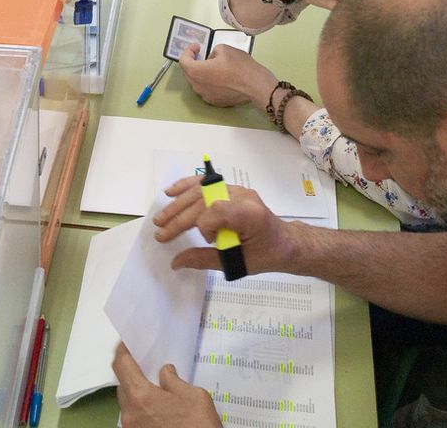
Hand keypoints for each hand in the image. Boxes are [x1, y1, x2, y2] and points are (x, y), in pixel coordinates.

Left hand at [113, 343, 220, 427]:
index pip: (122, 366)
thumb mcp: (194, 396)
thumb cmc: (199, 426)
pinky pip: (134, 418)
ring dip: (136, 393)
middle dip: (131, 373)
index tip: (126, 343)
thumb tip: (164, 372)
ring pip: (127, 403)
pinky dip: (141, 408)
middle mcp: (130, 413)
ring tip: (154, 388)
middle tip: (145, 365)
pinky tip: (158, 408)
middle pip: (122, 385)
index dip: (122, 351)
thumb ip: (174, 380)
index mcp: (141, 396)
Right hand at [153, 177, 293, 274]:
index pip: (216, 210)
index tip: (208, 241)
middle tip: (160, 232)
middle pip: (203, 200)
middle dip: (179, 217)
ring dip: (178, 202)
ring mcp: (237, 190)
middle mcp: (243, 196)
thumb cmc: (266, 255)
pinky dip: (188, 187)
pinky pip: (206, 184)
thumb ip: (205, 260)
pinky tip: (172, 192)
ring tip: (161, 217)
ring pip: (201, 189)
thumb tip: (176, 262)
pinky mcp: (232, 190)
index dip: (204, 226)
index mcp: (250, 214)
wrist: (285, 243)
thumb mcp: (238, 263)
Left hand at [178, 45, 275, 110]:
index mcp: (196, 72)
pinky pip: (207, 90)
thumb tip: (211, 59)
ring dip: (201, 73)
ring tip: (212, 65)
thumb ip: (212, 52)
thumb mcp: (223, 49)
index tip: (197, 47)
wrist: (255, 85)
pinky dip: (209, 82)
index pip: (183, 61)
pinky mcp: (215, 102)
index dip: (188, 51)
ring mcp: (206, 96)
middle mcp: (198, 87)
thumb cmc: (240, 67)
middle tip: (201, 54)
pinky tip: (220, 77)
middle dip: (193, 62)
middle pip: (189, 73)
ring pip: (198, 82)